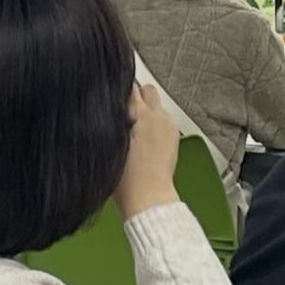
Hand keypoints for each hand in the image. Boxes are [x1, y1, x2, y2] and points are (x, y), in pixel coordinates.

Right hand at [113, 84, 180, 220]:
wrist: (148, 197)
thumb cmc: (127, 180)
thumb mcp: (110, 143)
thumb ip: (113, 119)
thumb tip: (112, 106)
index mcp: (140, 114)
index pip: (128, 87)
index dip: (117, 93)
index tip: (112, 100)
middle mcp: (157, 116)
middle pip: (146, 89)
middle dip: (136, 96)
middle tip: (126, 111)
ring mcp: (168, 125)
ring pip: (156, 103)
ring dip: (147, 110)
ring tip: (136, 127)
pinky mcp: (174, 134)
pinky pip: (163, 118)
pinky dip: (155, 122)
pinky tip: (146, 137)